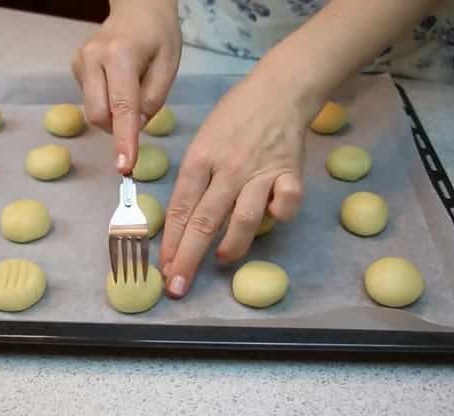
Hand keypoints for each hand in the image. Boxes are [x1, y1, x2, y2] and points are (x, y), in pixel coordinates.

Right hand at [71, 0, 180, 173]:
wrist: (137, 8)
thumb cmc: (158, 36)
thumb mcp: (169, 65)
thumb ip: (154, 99)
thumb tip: (136, 127)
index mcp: (121, 56)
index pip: (122, 108)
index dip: (124, 140)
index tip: (125, 166)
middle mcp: (93, 59)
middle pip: (99, 115)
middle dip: (118, 128)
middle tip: (141, 116)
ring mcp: (79, 62)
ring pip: (93, 110)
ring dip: (113, 115)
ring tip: (132, 90)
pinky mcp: (75, 67)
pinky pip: (90, 99)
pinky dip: (106, 101)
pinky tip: (117, 83)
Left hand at [159, 66, 323, 297]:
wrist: (278, 91)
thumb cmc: (234, 116)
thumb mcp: (203, 139)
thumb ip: (195, 177)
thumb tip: (184, 219)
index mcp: (199, 158)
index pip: (180, 208)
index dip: (170, 241)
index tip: (164, 267)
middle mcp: (227, 168)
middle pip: (203, 221)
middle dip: (188, 258)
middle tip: (178, 286)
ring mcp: (259, 171)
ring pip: (243, 219)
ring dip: (230, 247)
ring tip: (220, 260)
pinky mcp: (289, 172)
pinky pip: (286, 202)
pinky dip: (279, 215)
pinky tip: (271, 220)